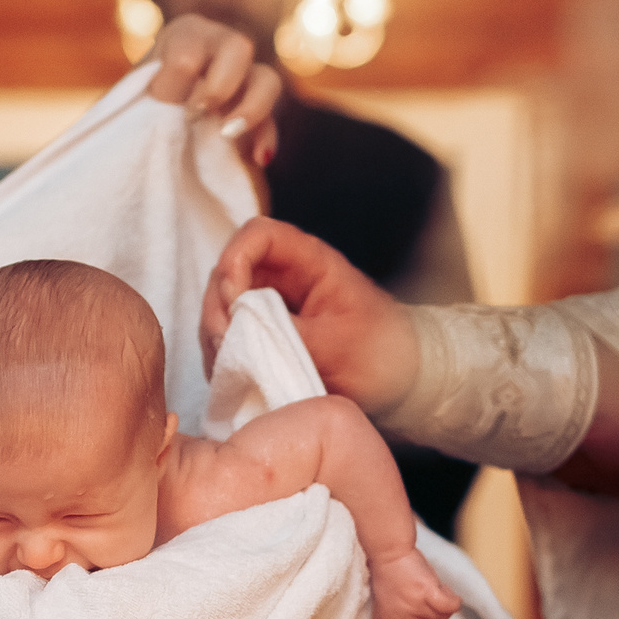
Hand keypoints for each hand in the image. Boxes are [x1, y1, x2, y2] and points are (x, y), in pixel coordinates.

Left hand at [146, 15, 280, 164]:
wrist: (146, 140)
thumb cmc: (132, 112)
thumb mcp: (130, 100)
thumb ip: (145, 100)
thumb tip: (162, 103)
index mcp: (185, 35)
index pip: (188, 47)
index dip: (174, 81)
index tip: (158, 105)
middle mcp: (221, 49)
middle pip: (239, 47)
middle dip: (219, 85)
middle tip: (194, 115)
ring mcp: (245, 81)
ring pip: (268, 80)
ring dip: (251, 108)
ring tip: (227, 135)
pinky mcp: (258, 118)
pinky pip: (272, 124)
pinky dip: (265, 140)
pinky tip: (256, 159)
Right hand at [201, 217, 419, 409]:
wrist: (403, 383)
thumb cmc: (381, 354)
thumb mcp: (337, 345)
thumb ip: (286, 333)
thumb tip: (237, 329)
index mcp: (309, 262)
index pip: (258, 235)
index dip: (235, 260)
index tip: (234, 302)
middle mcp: (284, 278)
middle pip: (228, 271)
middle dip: (217, 306)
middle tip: (224, 344)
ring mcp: (270, 306)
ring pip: (221, 305)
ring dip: (215, 333)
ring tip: (228, 365)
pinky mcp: (263, 336)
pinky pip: (228, 336)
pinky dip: (222, 354)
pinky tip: (232, 375)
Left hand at [369, 549, 460, 618]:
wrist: (387, 551)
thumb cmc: (388, 571)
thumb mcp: (385, 599)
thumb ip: (395, 614)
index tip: (425, 610)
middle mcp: (404, 616)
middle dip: (437, 609)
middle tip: (432, 592)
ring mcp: (415, 605)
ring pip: (443, 615)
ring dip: (445, 601)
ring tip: (437, 587)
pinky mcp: (426, 592)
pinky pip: (449, 606)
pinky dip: (454, 601)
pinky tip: (449, 593)